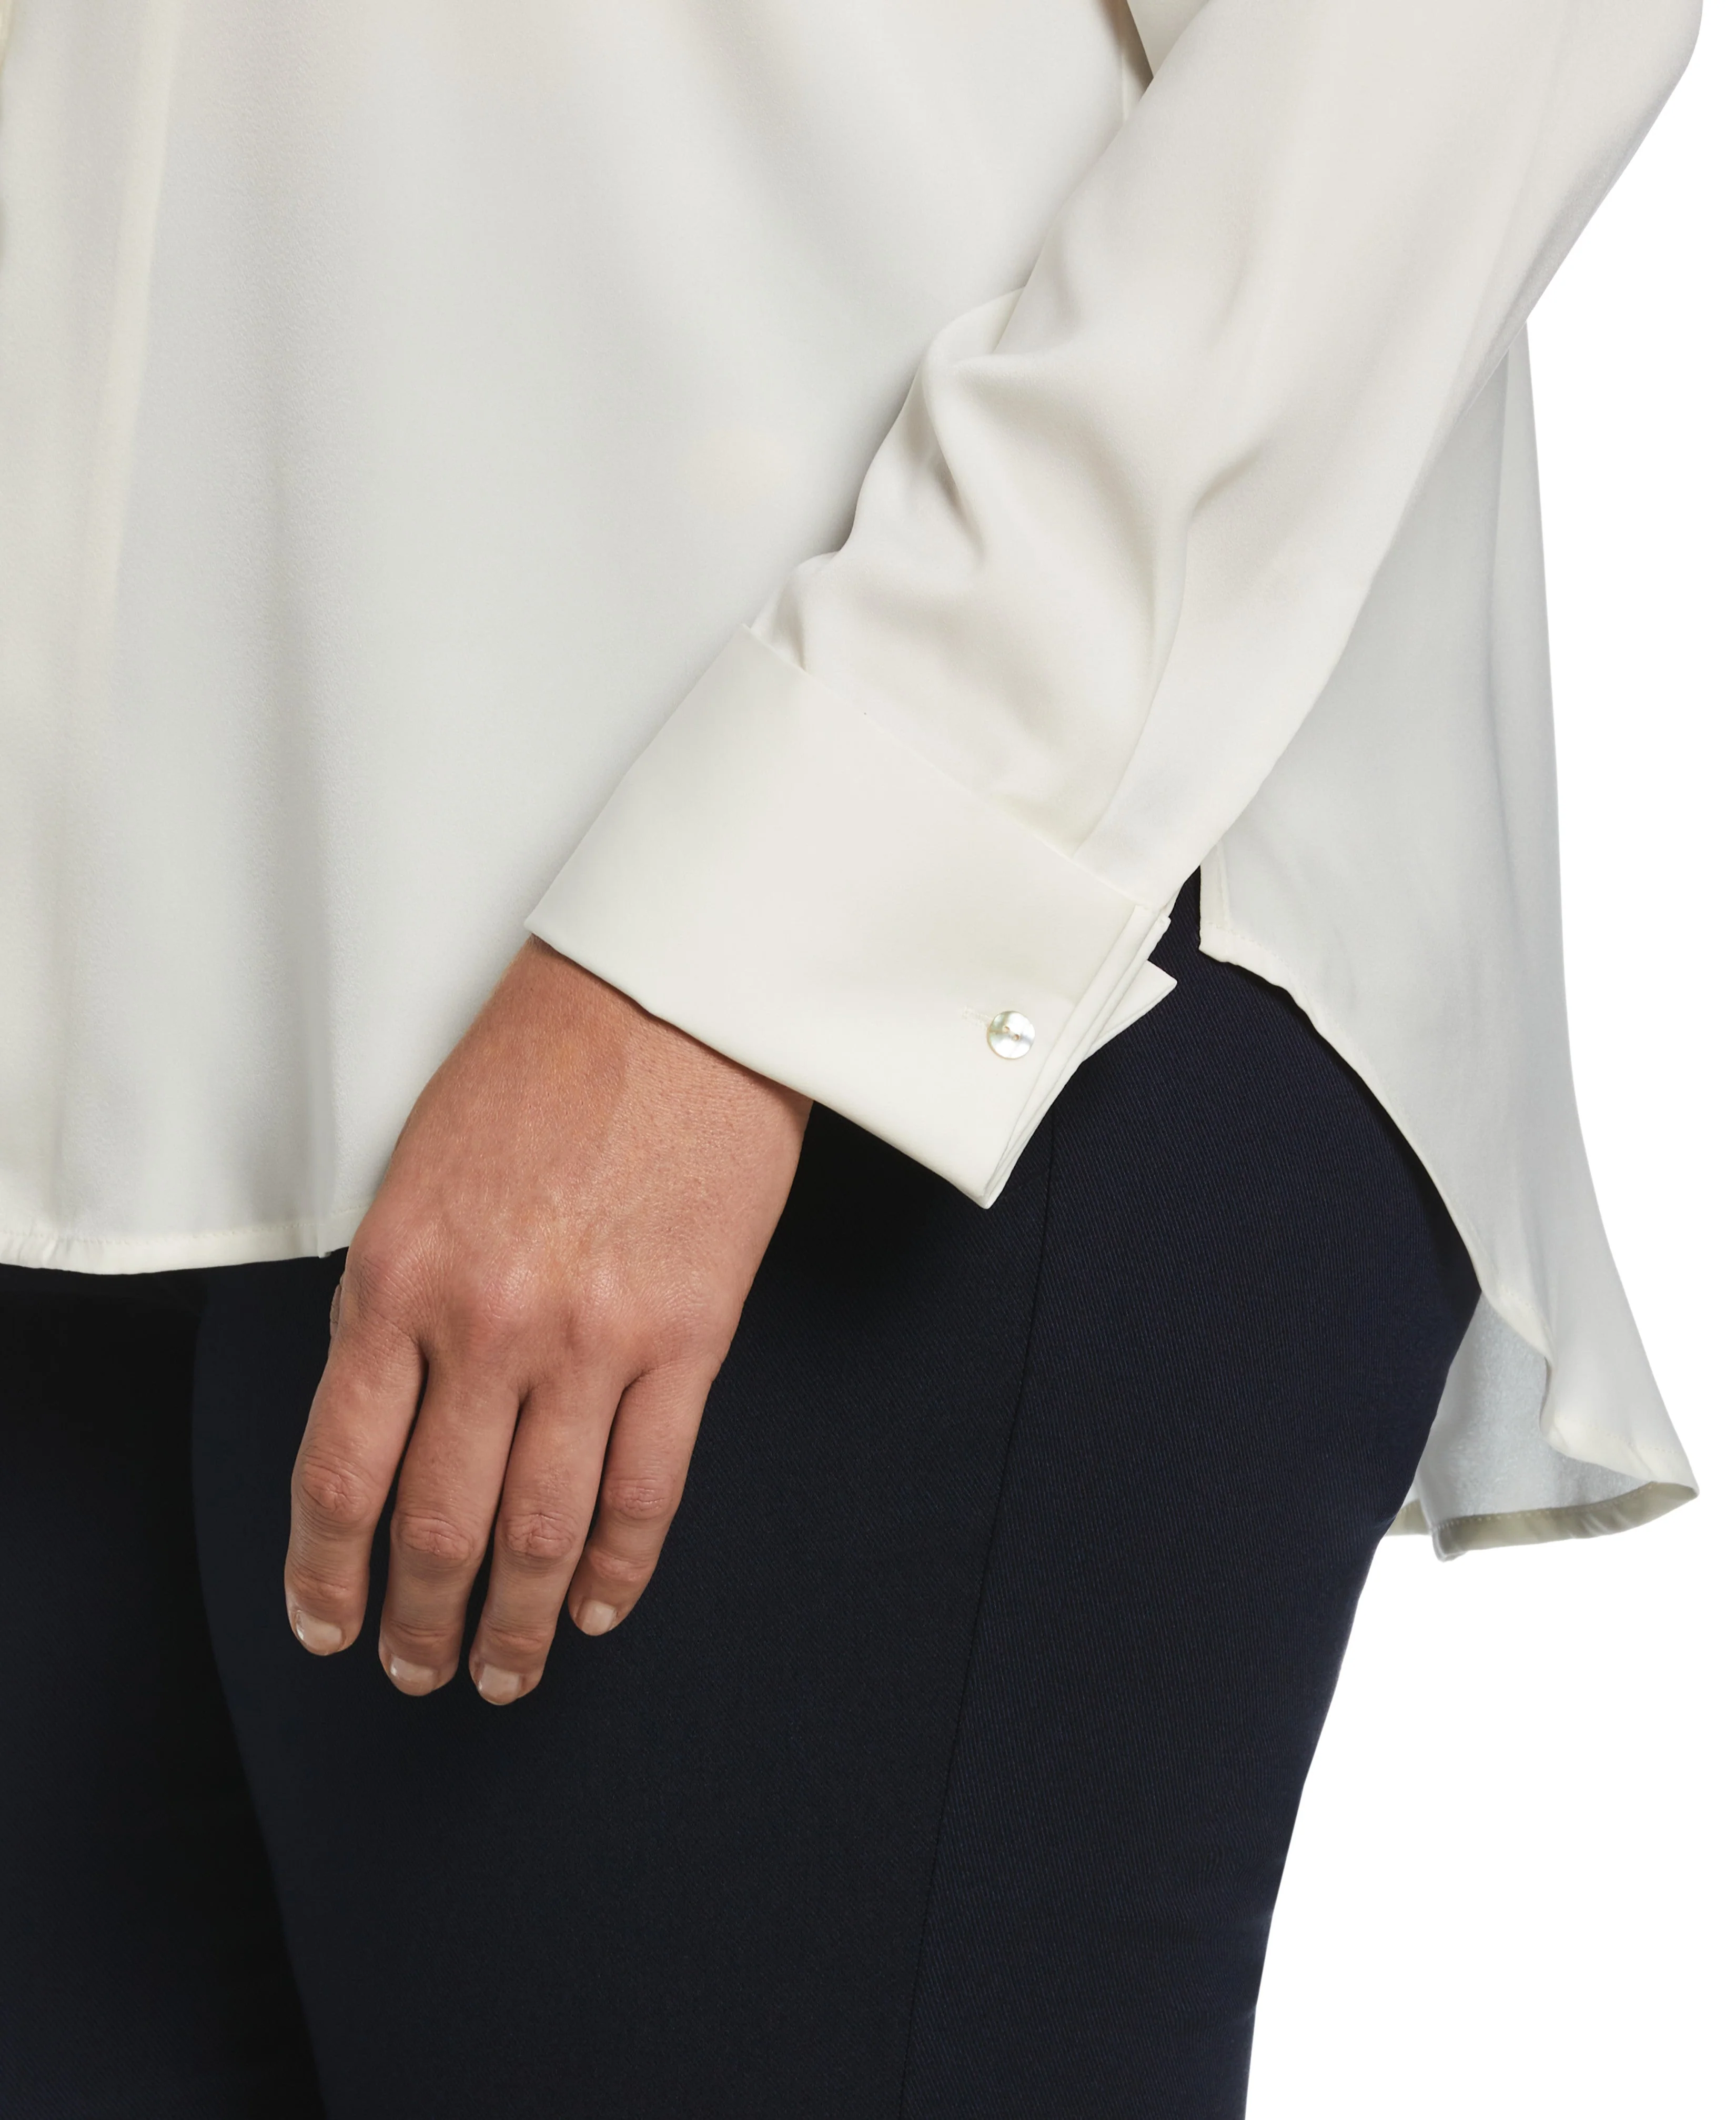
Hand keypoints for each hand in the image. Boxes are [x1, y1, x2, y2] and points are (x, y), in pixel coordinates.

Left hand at [282, 939, 808, 1703]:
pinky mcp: (687, 1337)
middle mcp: (486, 1326)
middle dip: (422, 1621)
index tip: (329, 1626)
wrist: (674, 997)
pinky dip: (620, 1567)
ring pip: (543, 1530)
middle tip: (421, 1670)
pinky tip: (599, 1607)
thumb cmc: (541, 1067)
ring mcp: (593, 1339)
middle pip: (440, 1524)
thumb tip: (391, 1419)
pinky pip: (648, 1488)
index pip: (338, 1472)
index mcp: (397, 1278)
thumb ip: (396, 1302)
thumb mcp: (419, 1177)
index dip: (327, 1575)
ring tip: (509, 1670)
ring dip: (519, 1623)